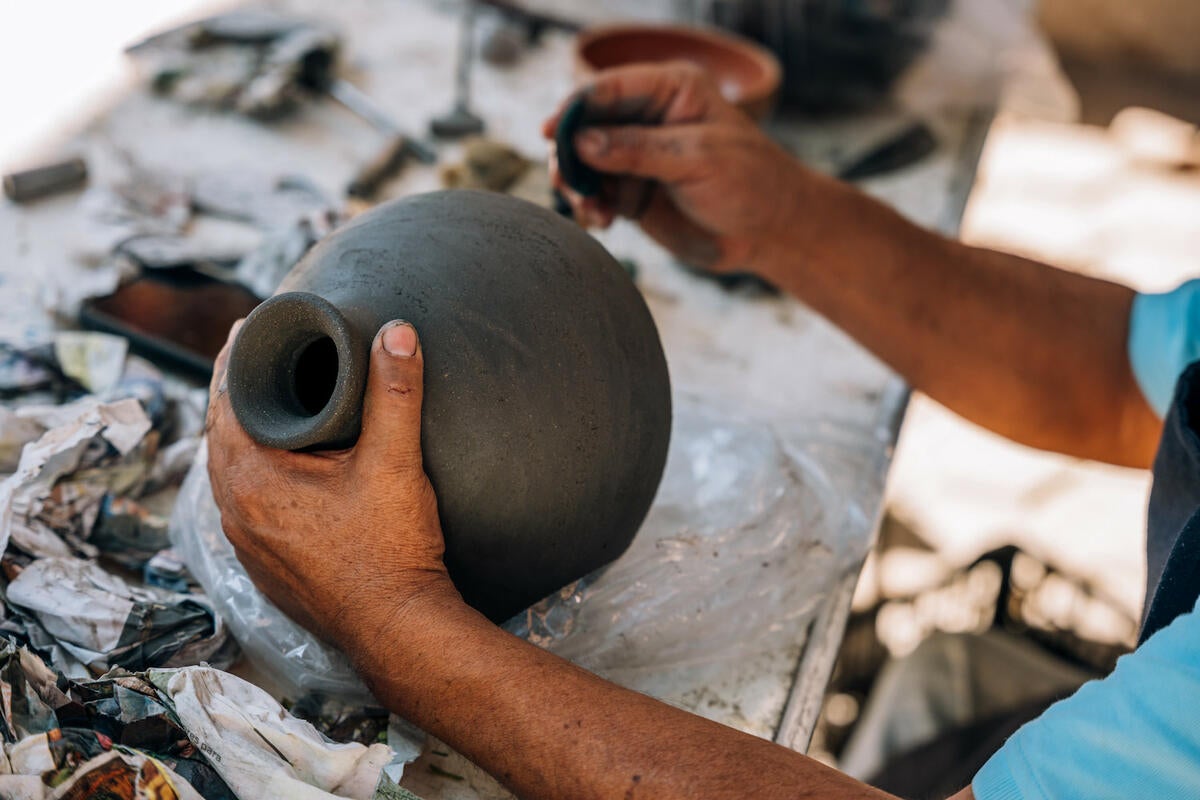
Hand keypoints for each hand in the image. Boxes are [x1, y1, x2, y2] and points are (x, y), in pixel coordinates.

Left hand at [205, 319, 463, 657]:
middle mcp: (236, 513)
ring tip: (277, 412)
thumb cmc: (390, 548)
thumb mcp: (394, 461)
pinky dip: (263, 480)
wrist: (398, 628)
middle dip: (242, 397)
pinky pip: (251, 509)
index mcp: (250, 478)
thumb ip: (394, 392)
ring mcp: (248, 546)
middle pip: (224, 437)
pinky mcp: (268, 570)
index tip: (248, 329)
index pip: (223, 401)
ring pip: (235, 477)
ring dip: (251, 441)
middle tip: (265, 362)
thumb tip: (397, 332)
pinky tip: (291, 475)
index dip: (233, 360)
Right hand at [543, 62, 807, 272]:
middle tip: (569, 185)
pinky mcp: (633, 191)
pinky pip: (595, 194)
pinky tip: (601, 223)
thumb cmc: (751, 183)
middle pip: (585, 125)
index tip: (552, 133)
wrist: (770, 232)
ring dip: (578, 187)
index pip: (609, 88)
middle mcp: (647, 117)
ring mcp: (636, 156)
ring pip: (583, 163)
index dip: (576, 108)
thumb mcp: (698, 159)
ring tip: (593, 213)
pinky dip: (590, 207)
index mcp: (669, 89)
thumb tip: (582, 142)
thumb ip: (639, 150)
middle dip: (570, 154)